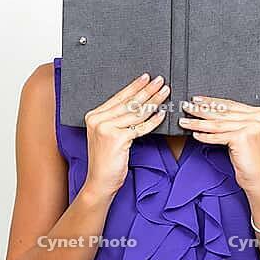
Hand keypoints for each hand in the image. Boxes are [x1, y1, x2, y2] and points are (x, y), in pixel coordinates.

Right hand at [83, 73, 168, 199]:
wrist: (100, 181)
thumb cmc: (106, 160)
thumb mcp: (108, 135)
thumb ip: (117, 119)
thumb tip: (139, 103)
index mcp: (93, 116)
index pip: (118, 97)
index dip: (134, 86)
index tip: (146, 77)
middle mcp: (98, 120)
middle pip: (128, 102)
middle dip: (147, 90)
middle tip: (160, 81)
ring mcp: (106, 129)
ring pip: (136, 113)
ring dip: (153, 101)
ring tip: (165, 92)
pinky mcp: (117, 138)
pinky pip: (140, 127)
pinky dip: (153, 120)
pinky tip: (162, 113)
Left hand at [178, 96, 259, 196]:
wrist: (258, 178)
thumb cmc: (250, 158)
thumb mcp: (243, 134)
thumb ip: (233, 120)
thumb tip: (208, 110)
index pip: (229, 104)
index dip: (211, 101)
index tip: (197, 100)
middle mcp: (258, 117)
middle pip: (222, 112)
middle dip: (201, 109)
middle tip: (186, 107)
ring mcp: (251, 127)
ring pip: (217, 124)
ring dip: (198, 123)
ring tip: (185, 121)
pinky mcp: (242, 138)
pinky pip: (218, 136)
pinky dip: (205, 136)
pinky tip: (195, 134)